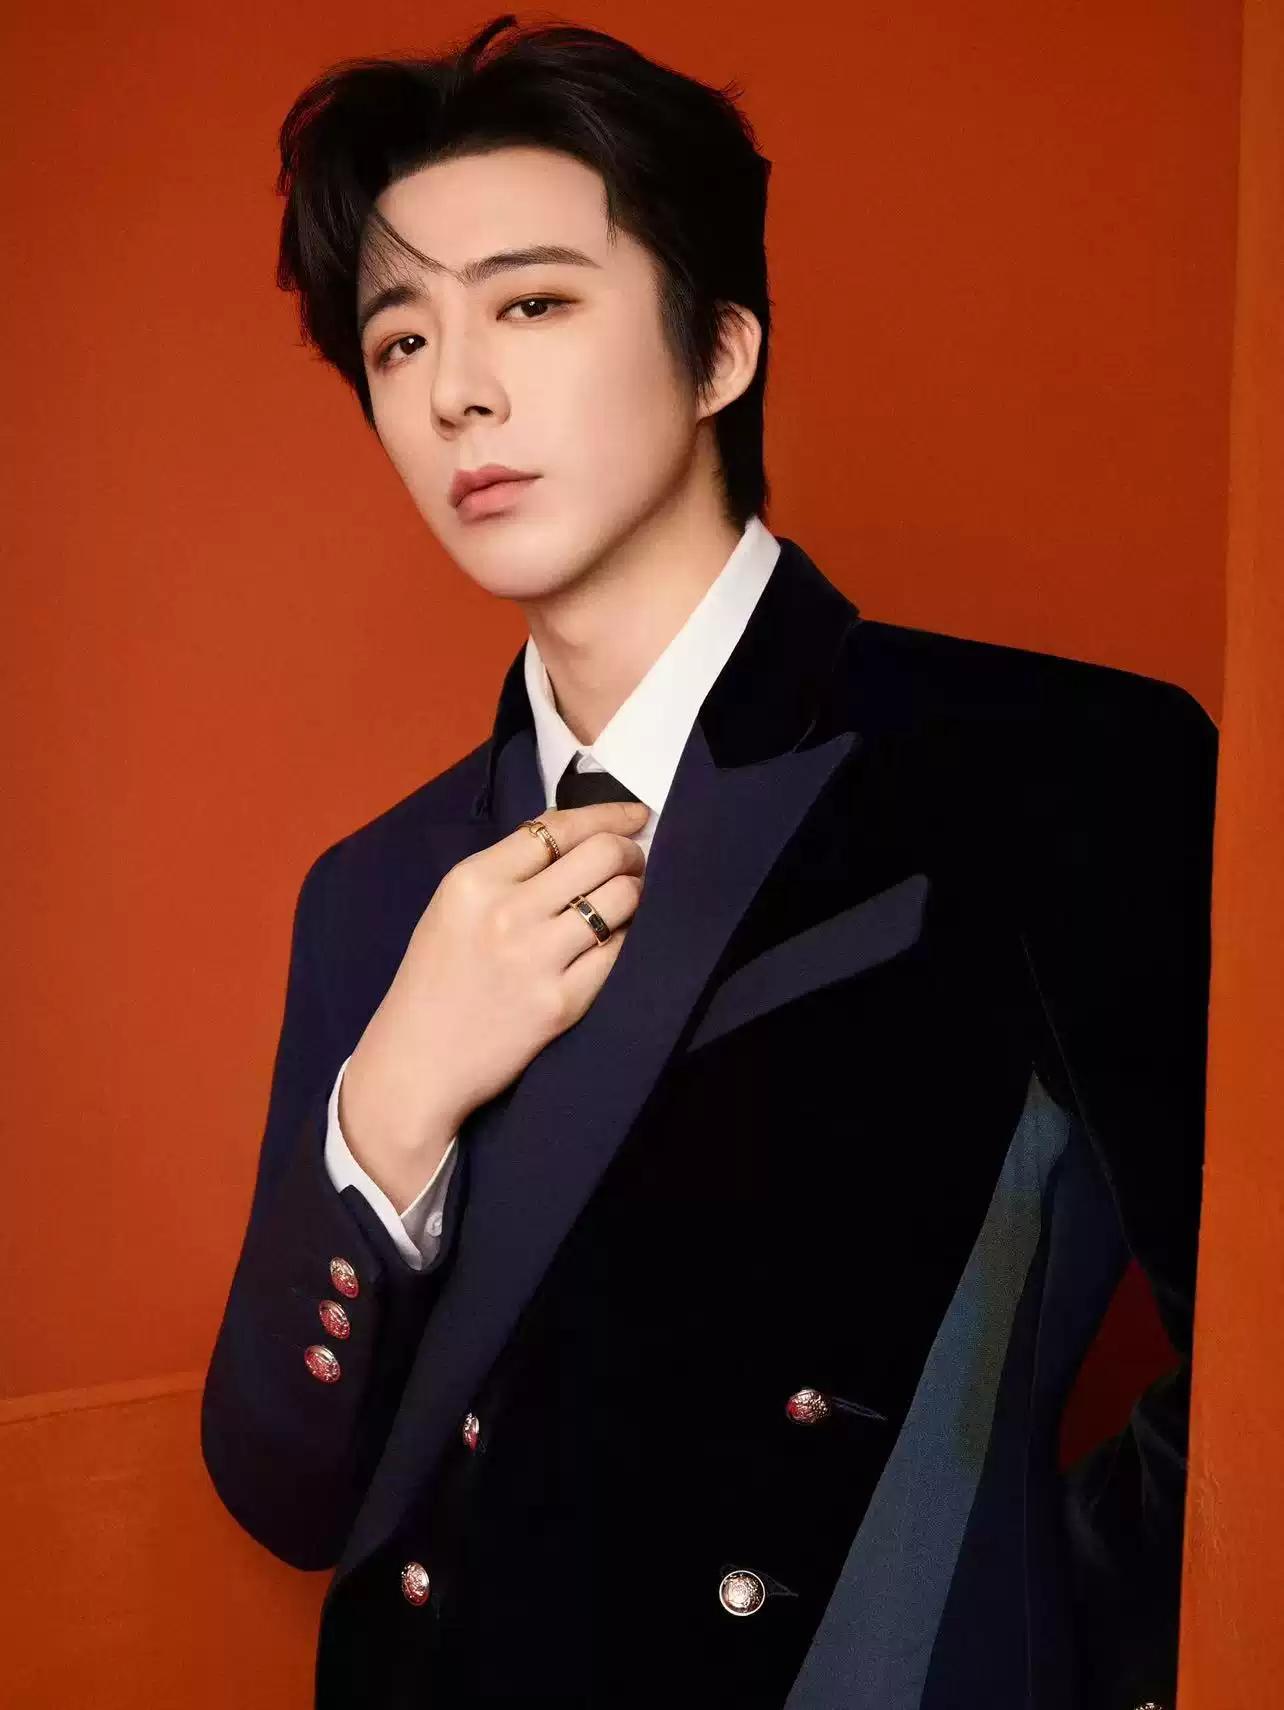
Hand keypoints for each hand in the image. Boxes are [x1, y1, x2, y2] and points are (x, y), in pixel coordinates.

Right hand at [339, 799, 648, 1209]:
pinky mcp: (562, 1003)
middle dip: (631, 852)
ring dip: (636, 894)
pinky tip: (616, 942)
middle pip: (601, 854)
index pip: (558, 827)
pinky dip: (626, 941)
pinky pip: (619, 954)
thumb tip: (578, 835)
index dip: (608, 814)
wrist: (417, 1064)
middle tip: (635, 862)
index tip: (636, 815)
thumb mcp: (453, 907)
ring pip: (622, 900)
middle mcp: (507, 912)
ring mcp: (537, 959)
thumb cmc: (435, 981)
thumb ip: (507, 870)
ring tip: (626, 902)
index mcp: (473, 880)